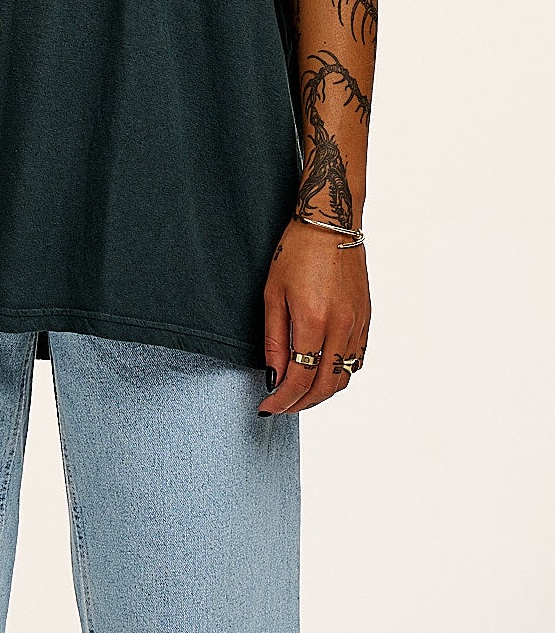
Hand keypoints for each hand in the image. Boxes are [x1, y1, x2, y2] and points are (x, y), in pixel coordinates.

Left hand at [259, 215, 370, 413]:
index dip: (282, 400)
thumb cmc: (295, 252)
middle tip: (280, 406)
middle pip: (325, 386)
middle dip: (300, 403)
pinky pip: (356, 360)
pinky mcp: (367, 319)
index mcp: (314, 321)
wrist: (330, 224)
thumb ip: (274, 340)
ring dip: (321, 392)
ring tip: (299, 393)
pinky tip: (322, 371)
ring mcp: (358, 325)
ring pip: (343, 377)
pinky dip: (339, 374)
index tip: (266, 408)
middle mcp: (341, 328)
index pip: (300, 379)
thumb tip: (274, 376)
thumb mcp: (273, 294)